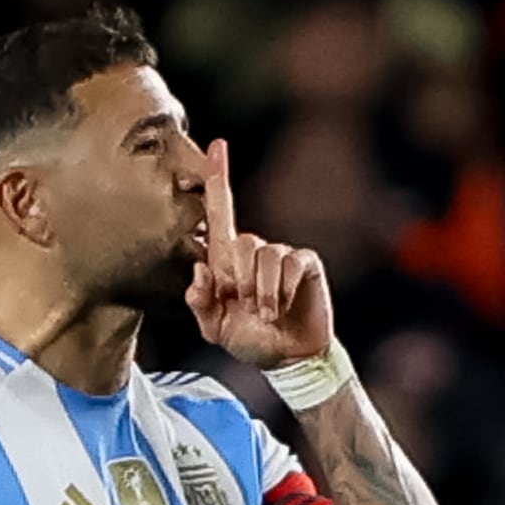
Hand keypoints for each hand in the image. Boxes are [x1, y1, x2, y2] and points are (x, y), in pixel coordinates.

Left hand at [183, 137, 337, 368]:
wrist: (288, 358)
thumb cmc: (250, 339)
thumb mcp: (214, 327)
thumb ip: (200, 301)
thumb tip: (200, 270)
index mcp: (228, 260)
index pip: (219, 213)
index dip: (216, 178)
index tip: (215, 146)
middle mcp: (255, 250)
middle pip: (239, 242)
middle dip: (239, 281)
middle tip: (245, 307)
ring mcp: (282, 255)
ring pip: (264, 255)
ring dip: (261, 291)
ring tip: (265, 313)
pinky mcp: (305, 263)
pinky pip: (290, 263)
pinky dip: (282, 290)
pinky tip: (282, 306)